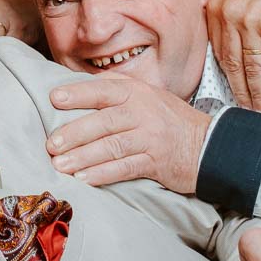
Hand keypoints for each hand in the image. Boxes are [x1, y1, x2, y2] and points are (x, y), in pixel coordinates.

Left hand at [46, 74, 210, 192]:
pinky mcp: (156, 162)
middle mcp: (143, 112)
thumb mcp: (147, 94)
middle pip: (103, 121)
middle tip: (51, 144)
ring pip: (111, 147)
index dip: (77, 94)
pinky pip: (125, 168)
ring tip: (60, 165)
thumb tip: (78, 81)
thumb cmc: (168, 119)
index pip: (102, 90)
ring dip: (83, 157)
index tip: (54, 99)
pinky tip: (85, 179)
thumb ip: (115, 87)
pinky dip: (103, 174)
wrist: (209, 144)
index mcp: (136, 92)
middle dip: (74, 133)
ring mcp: (150, 138)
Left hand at [205, 0, 260, 111]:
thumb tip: (231, 55)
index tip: (230, 98)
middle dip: (240, 94)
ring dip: (259, 95)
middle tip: (246, 115)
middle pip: (233, 65)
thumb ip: (230, 18)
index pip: (218, 53)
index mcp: (217, 8)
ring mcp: (252, 20)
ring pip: (254, 69)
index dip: (225, 80)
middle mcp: (230, 14)